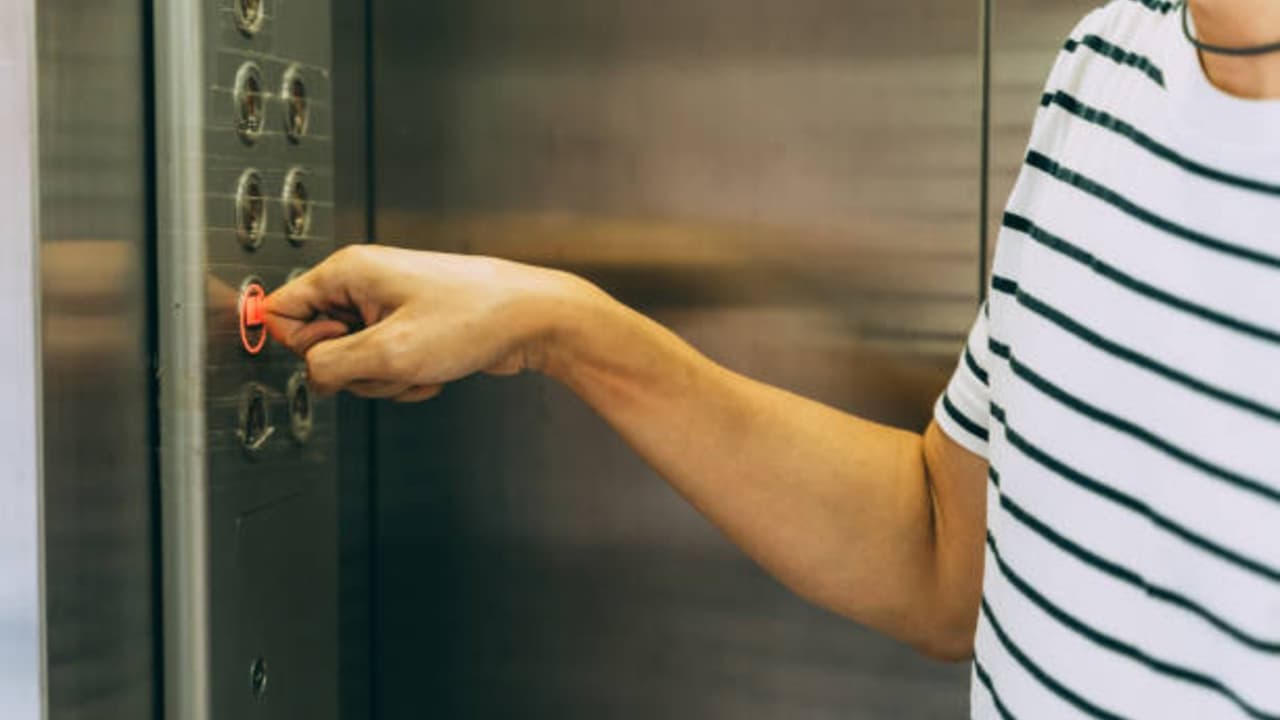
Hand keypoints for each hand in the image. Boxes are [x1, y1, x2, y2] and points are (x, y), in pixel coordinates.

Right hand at [265, 245, 581, 400]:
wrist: (533, 320)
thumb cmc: (474, 319)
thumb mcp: (390, 353)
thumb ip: (330, 367)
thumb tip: (309, 375)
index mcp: (347, 272)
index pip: (279, 312)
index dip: (304, 347)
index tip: (343, 354)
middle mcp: (363, 283)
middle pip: (319, 346)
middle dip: (355, 370)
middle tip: (393, 362)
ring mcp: (387, 306)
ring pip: (355, 364)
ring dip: (387, 379)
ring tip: (422, 365)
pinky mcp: (409, 328)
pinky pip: (385, 367)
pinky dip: (407, 379)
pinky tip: (436, 371)